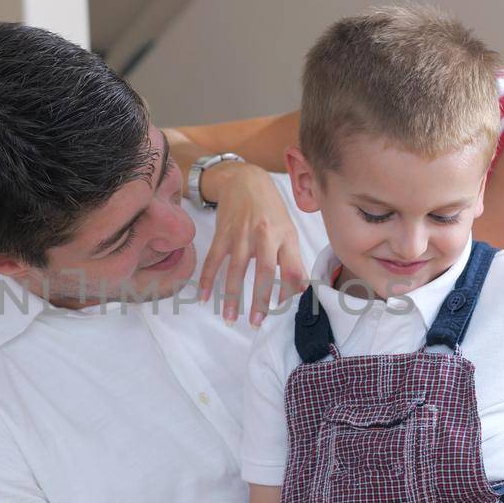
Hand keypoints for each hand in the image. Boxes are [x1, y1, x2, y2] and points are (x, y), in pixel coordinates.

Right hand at [197, 162, 306, 325]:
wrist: (246, 180)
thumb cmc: (270, 210)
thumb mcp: (288, 230)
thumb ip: (293, 259)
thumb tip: (300, 290)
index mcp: (285, 236)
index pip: (292, 268)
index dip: (290, 290)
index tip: (283, 309)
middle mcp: (265, 235)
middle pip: (265, 271)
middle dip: (260, 298)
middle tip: (256, 322)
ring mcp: (242, 234)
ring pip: (236, 268)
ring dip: (231, 295)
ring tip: (229, 317)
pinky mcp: (223, 233)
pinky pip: (214, 259)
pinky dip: (207, 278)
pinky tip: (204, 296)